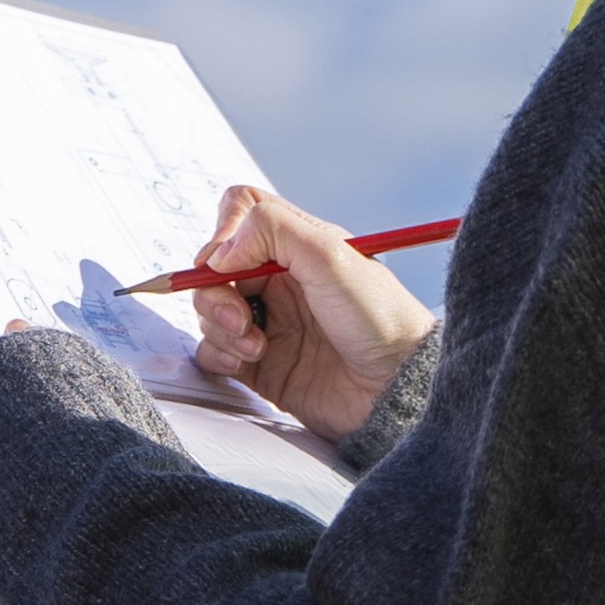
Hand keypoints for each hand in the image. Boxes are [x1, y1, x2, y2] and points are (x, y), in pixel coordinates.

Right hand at [181, 185, 435, 442]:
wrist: (395, 389)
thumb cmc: (380, 320)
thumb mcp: (332, 256)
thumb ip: (272, 231)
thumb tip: (220, 251)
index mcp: (296, 246)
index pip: (240, 215)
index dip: (223, 235)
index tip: (227, 264)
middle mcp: (278, 281)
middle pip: (215, 269)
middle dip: (215, 293)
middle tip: (239, 318)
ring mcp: (268, 322)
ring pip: (209, 311)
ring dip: (220, 328)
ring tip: (257, 347)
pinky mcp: (260, 364)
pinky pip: (213, 351)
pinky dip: (218, 355)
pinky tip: (248, 363)